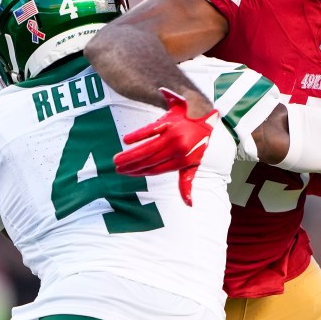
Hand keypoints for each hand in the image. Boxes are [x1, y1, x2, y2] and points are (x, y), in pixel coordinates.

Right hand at [114, 88, 217, 204]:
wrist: (202, 115)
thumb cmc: (198, 142)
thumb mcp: (195, 163)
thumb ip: (187, 183)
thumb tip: (189, 204)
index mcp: (182, 161)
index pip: (156, 170)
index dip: (141, 173)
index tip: (127, 174)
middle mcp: (177, 149)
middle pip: (150, 160)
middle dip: (132, 166)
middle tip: (117, 169)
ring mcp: (172, 135)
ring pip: (148, 148)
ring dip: (130, 155)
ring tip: (117, 160)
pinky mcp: (168, 122)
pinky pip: (150, 130)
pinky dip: (137, 135)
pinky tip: (126, 140)